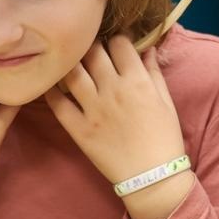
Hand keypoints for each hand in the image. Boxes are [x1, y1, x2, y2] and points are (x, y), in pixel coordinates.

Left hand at [45, 37, 183, 188]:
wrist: (152, 178)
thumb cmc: (164, 139)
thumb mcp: (166, 102)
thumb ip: (154, 72)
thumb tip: (148, 48)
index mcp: (137, 81)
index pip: (120, 44)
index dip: (118, 40)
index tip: (117, 45)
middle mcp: (112, 89)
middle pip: (92, 52)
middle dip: (92, 45)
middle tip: (91, 51)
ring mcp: (92, 108)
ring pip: (72, 72)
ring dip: (70, 62)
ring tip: (70, 63)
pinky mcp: (78, 128)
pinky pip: (57, 103)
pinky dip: (52, 91)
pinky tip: (52, 85)